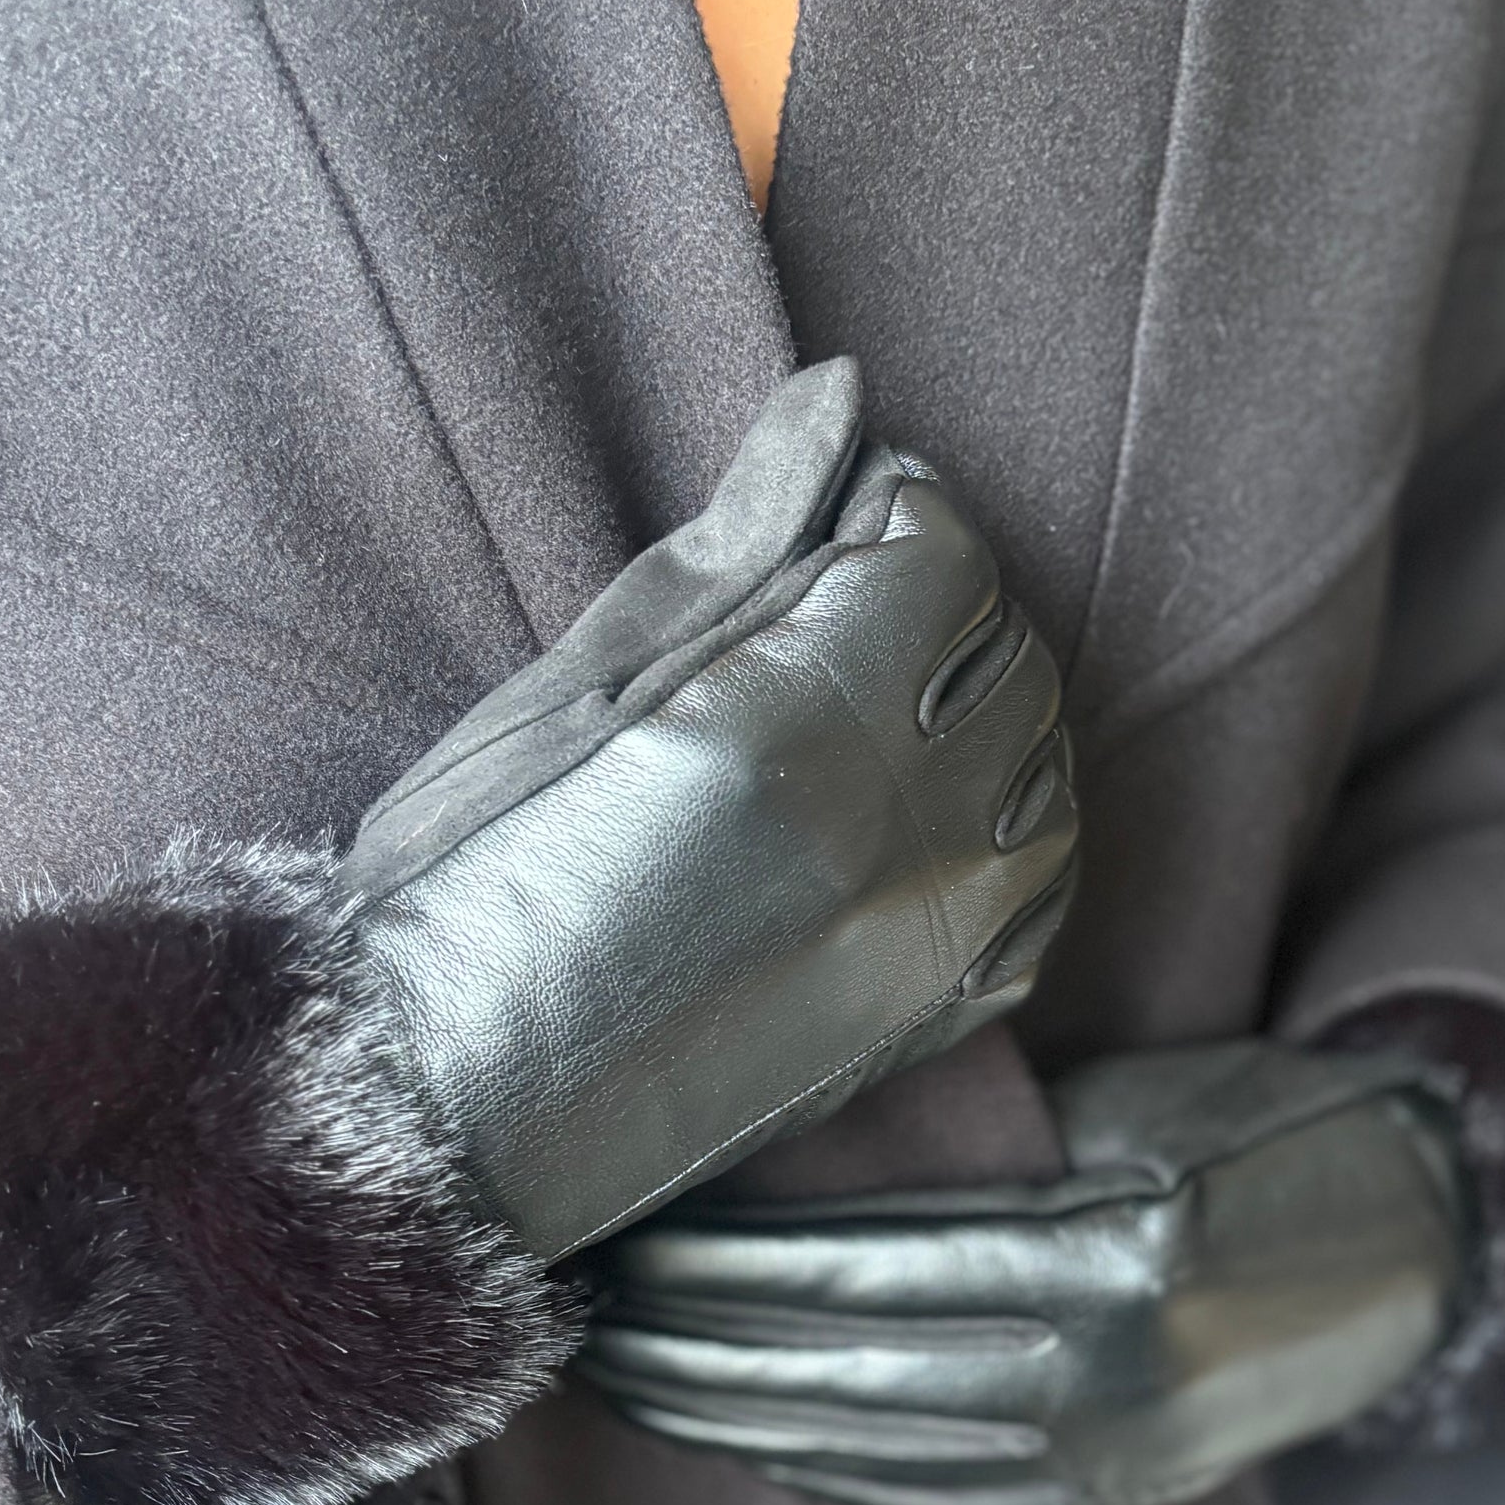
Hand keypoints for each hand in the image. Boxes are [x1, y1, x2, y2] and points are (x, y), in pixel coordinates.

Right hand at [342, 355, 1076, 1260]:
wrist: (456, 1102)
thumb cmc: (474, 879)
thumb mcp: (582, 678)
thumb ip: (739, 537)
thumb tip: (842, 402)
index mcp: (801, 725)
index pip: (943, 558)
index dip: (897, 512)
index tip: (840, 516)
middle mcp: (899, 835)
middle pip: (1010, 659)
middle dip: (947, 606)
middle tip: (850, 603)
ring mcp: (931, 941)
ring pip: (1048, 778)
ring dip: (990, 718)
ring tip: (884, 711)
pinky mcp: (928, 1021)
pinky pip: (1041, 902)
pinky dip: (1013, 834)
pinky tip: (932, 817)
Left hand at [578, 1043, 1467, 1504]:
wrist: (1425, 1245)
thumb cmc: (1257, 1124)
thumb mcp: (1133, 1096)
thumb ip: (980, 1144)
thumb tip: (771, 1153)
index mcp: (1125, 1243)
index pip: (868, 1261)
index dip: (723, 1258)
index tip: (615, 1231)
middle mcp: (1121, 1368)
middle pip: (845, 1365)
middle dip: (687, 1344)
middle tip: (570, 1306)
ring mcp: (1119, 1455)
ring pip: (870, 1447)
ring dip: (726, 1415)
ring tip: (617, 1372)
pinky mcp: (1113, 1500)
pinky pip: (930, 1496)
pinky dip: (818, 1464)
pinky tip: (735, 1430)